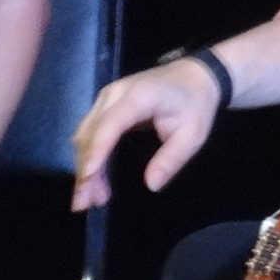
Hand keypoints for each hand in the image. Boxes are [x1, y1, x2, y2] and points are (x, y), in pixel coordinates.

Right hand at [71, 57, 222, 210]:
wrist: (194, 76)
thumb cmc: (194, 104)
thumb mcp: (193, 135)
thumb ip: (171, 159)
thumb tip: (151, 185)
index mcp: (139, 96)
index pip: (110, 124)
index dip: (97, 151)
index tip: (88, 178)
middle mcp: (115, 94)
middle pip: (91, 132)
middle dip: (86, 169)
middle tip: (86, 203)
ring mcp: (107, 97)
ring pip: (85, 134)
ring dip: (85, 167)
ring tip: (91, 199)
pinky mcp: (105, 105)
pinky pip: (90, 132)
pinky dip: (89, 157)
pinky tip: (94, 180)